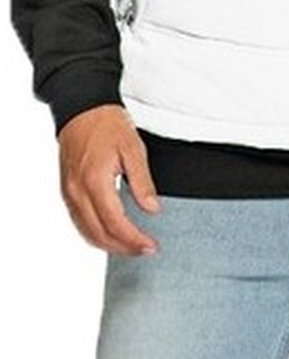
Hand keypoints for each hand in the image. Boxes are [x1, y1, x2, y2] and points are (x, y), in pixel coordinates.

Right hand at [58, 103, 160, 256]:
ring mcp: (68, 193)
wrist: (82, 108)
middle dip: (123, 248)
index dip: (133, 239)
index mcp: (95, 181)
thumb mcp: (133, 148)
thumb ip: (142, 182)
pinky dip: (95, 234)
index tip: (151, 245)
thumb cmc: (107, 123)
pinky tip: (111, 234)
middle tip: (145, 250)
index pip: (114, 223)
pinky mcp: (66, 191)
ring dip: (109, 245)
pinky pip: (79, 222)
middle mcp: (77, 191)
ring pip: (86, 232)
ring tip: (132, 246)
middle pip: (98, 235)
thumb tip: (152, 210)